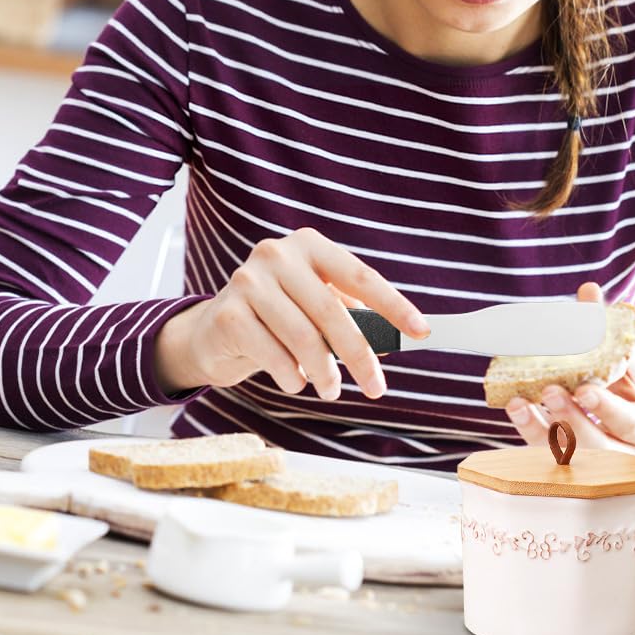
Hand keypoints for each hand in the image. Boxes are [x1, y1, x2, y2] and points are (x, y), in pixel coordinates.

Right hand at [154, 227, 428, 400]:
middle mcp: (278, 254)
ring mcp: (249, 280)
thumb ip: (352, 316)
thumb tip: (394, 340)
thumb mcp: (317, 308)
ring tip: (331, 389)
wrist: (214, 332)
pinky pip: (273, 353)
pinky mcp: (228, 313)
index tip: (421, 332)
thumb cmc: (279, 317)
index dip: (393, 305)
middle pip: (332, 310)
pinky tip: (295, 381)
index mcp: (309, 245)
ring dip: (325, 372)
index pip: (360, 275)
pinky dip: (291, 376)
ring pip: (303, 336)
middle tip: (376, 387)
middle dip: (359, 354)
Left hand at [504, 282, 634, 489]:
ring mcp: (602, 472)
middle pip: (598, 447)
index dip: (606, 409)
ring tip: (518, 405)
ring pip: (571, 461)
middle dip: (571, 421)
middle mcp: (628, 457)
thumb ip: (611, 337)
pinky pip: (551, 465)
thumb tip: (588, 290)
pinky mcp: (577, 475)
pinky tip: (517, 414)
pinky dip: (532, 440)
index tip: (584, 390)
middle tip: (548, 392)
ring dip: (541, 433)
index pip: (630, 423)